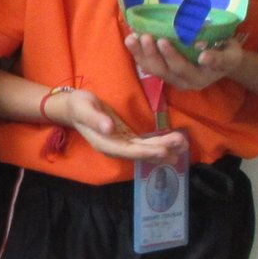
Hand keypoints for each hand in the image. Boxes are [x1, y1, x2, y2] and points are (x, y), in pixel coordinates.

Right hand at [46, 86, 187, 163]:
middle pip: (140, 152)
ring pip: (145, 150)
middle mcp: (115, 148)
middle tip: (181, 143)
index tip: (163, 150)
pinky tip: (174, 144)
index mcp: (104, 143)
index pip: (127, 151)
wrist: (73, 108)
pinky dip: (160, 144)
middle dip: (161, 149)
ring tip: (184, 144)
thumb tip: (109, 128)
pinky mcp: (126, 139)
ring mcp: (121, 145)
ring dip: (164, 148)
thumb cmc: (78, 105)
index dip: (146, 152)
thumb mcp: (83, 108)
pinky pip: (145, 145)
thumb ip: (95, 119)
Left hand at [125, 32, 242, 91]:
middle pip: (166, 70)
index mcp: (201, 77)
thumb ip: (219, 57)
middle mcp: (185, 82)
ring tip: (131, 38)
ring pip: (154, 69)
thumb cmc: (227, 54)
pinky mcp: (164, 74)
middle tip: (146, 36)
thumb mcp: (231, 55)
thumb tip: (203, 54)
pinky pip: (149, 66)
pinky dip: (138, 54)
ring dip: (141, 54)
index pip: (184, 68)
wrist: (222, 62)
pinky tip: (130, 41)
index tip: (169, 43)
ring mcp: (173, 79)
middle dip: (154, 53)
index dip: (174, 56)